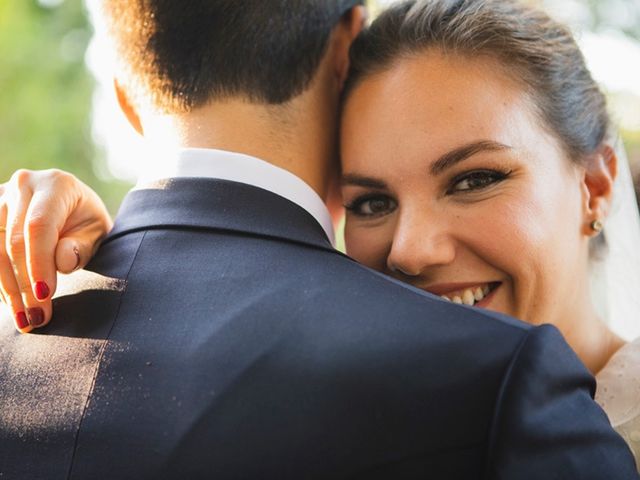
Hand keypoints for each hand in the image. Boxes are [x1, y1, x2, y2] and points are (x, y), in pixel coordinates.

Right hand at [0, 169, 112, 331]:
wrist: (72, 209)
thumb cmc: (87, 223)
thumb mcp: (97, 233)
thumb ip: (82, 246)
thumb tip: (63, 261)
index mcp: (56, 185)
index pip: (39, 226)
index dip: (38, 263)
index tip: (45, 295)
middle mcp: (24, 184)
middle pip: (13, 240)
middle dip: (24, 284)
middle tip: (37, 318)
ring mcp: (0, 196)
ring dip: (7, 288)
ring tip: (25, 319)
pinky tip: (11, 302)